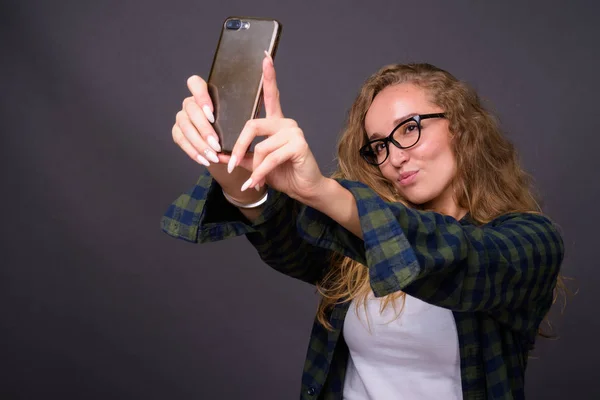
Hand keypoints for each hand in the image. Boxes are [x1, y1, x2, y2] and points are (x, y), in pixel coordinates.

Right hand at [171, 71, 256, 201]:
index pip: (194, 83)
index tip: (212, 113)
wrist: (240, 154)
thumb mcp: (263, 113)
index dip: (200, 95)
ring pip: (183, 126)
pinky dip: (193, 151)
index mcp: (208, 93)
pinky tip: (205, 159)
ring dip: (199, 143)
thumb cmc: (251, 131)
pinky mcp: (179, 133)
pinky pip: (180, 140)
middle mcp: (193, 102)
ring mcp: (184, 117)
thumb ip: (267, 91)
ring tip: (214, 155)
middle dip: (203, 128)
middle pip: (189, 108)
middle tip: (217, 143)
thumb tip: (268, 61)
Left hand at [226, 54, 325, 201]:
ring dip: (254, 168)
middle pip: (252, 125)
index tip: (265, 57)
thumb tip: (218, 155)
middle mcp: (286, 123)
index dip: (269, 76)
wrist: (304, 189)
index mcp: (276, 123)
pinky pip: (270, 158)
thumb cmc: (283, 174)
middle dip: (238, 147)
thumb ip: (241, 156)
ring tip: (253, 182)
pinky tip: (257, 183)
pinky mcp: (299, 144)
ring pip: (260, 147)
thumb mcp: (257, 165)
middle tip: (231, 166)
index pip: (272, 95)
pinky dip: (260, 173)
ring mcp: (294, 132)